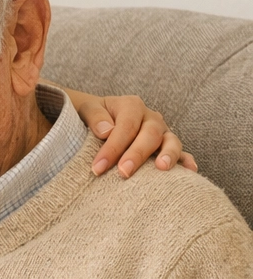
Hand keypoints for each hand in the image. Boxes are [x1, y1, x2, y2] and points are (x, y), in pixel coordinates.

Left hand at [68, 89, 197, 177]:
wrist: (101, 119)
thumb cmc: (94, 117)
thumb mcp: (88, 109)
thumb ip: (95, 116)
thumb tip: (105, 131)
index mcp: (131, 105)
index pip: (125, 126)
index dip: (113, 147)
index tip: (98, 168)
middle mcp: (151, 117)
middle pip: (150, 134)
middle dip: (136, 154)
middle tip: (123, 173)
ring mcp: (162, 132)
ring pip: (171, 141)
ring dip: (169, 154)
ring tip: (162, 168)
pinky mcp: (168, 146)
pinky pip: (182, 152)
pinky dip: (186, 161)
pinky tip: (189, 171)